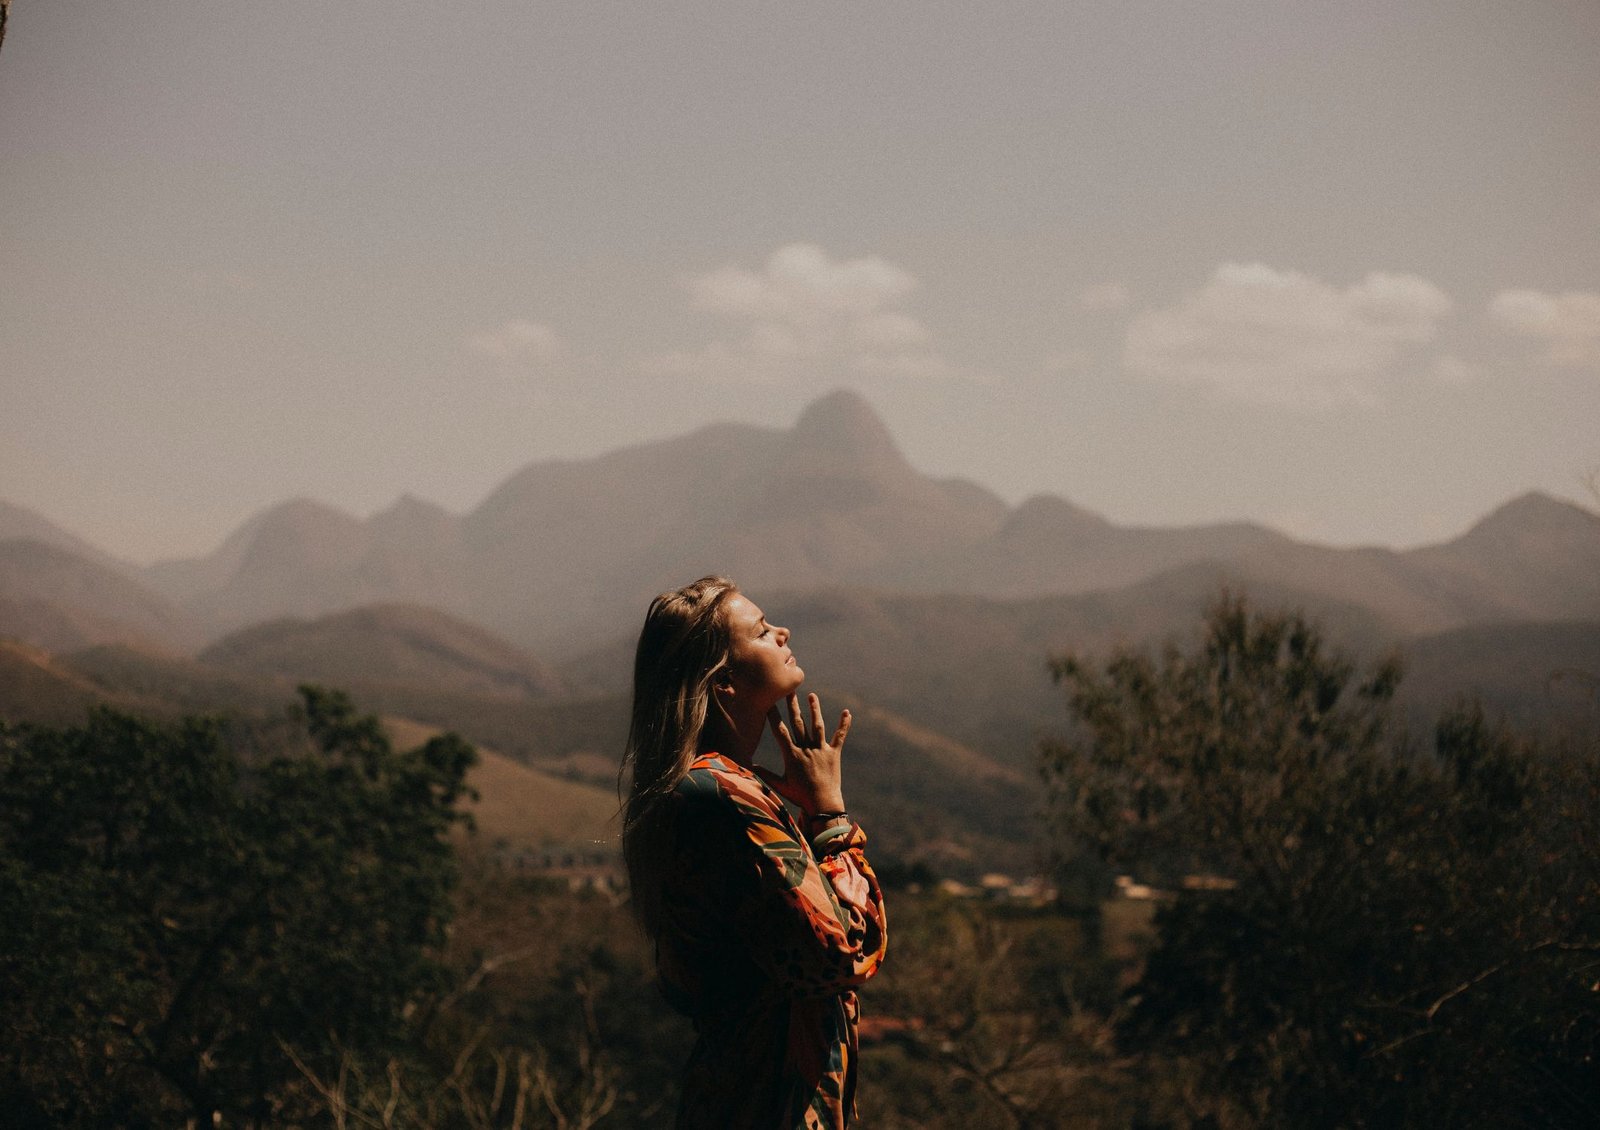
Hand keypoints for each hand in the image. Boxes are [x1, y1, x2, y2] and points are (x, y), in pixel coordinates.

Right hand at [757, 692, 850, 818]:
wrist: (823, 805)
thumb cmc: (800, 796)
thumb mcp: (780, 785)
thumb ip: (765, 774)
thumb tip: (750, 767)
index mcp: (792, 755)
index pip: (780, 731)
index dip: (773, 716)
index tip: (769, 702)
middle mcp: (806, 749)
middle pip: (798, 723)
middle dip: (792, 706)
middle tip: (789, 690)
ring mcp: (821, 750)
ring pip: (817, 726)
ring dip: (815, 710)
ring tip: (811, 695)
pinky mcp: (834, 754)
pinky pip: (839, 737)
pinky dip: (844, 725)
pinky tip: (847, 712)